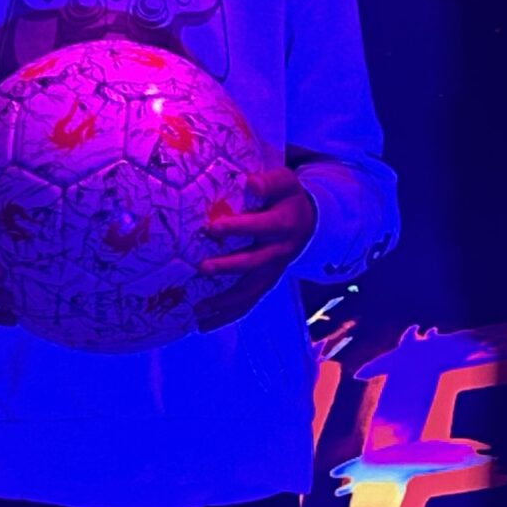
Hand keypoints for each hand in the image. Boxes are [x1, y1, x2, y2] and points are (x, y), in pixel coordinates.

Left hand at [192, 166, 316, 331]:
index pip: (263, 227)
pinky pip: (248, 303)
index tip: (213, 227)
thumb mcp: (284, 181)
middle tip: (202, 268)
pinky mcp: (266, 283)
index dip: (240, 228)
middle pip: (255, 263)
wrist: (308, 221)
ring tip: (198, 310)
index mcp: (285, 224)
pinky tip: (203, 324)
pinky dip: (226, 315)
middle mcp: (280, 251)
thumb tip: (250, 183)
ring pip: (251, 291)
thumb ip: (268, 182)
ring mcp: (273, 271)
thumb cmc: (286, 197)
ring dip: (225, 302)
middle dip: (228, 267)